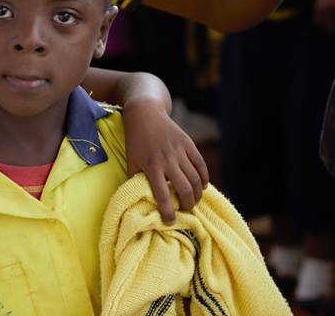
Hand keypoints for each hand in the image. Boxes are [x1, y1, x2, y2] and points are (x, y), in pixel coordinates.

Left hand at [123, 102, 208, 223]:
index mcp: (151, 166)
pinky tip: (202, 186)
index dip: (168, 211)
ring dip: (196, 194)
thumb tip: (139, 198)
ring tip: (193, 201)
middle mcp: (167, 159)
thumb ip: (135, 178)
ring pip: (195, 178)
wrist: (145, 114)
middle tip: (185, 210)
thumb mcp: (130, 160)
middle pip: (184, 188)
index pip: (162, 194)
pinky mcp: (188, 144)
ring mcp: (179, 151)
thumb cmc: (135, 140)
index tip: (171, 221)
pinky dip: (204, 178)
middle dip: (187, 204)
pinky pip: (201, 164)